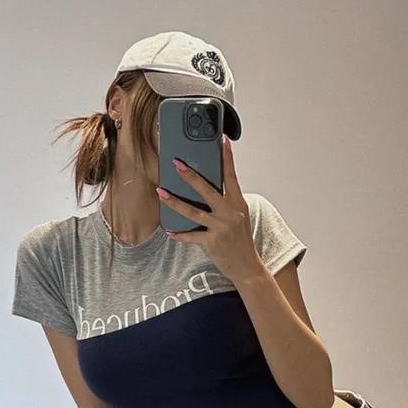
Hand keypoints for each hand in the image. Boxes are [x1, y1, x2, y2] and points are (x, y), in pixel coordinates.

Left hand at [156, 135, 262, 287]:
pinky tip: (169, 230)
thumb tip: (204, 188)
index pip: (232, 176)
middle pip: (207, 190)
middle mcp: (230, 213)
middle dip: (190, 176)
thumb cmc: (240, 240)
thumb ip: (225, 202)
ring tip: (161, 192)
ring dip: (174, 202)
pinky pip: (191, 236)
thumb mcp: (238, 216)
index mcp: (238, 203)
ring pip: (193, 212)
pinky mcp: (212, 242)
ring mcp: (221, 228)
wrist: (247, 266)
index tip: (222, 141)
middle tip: (177, 164)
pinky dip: (179, 234)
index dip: (227, 158)